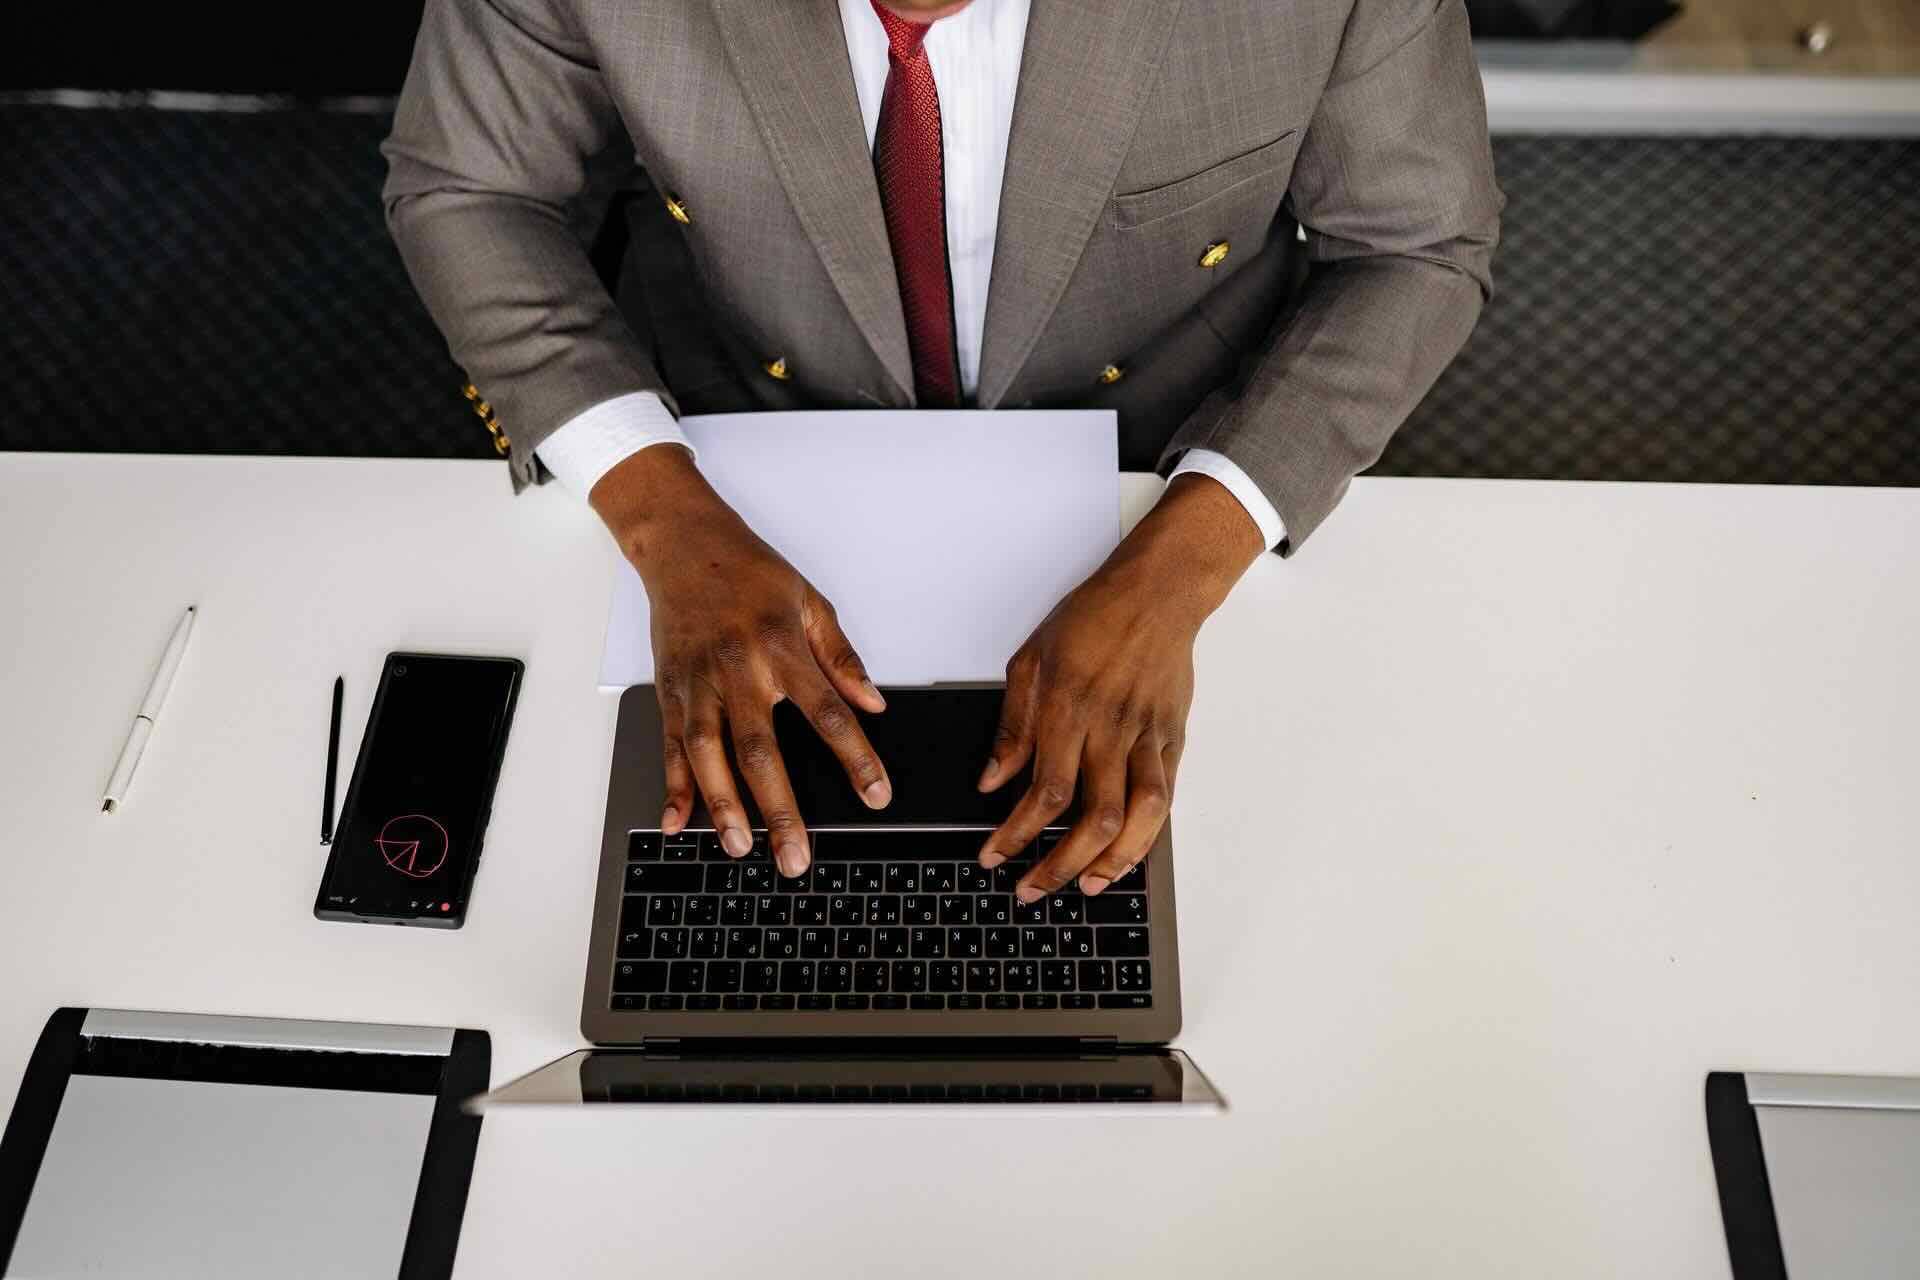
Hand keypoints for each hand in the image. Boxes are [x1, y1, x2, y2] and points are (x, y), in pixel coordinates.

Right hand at [591, 446, 890, 875]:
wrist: (683, 543)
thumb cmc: (749, 571)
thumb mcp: (811, 602)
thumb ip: (842, 658)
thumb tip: (875, 703)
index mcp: (782, 647)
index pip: (828, 712)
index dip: (855, 757)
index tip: (876, 795)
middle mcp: (738, 670)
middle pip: (761, 749)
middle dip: (780, 809)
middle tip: (796, 856)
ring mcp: (698, 683)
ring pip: (708, 754)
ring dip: (722, 804)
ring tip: (738, 846)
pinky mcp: (670, 690)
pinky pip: (671, 745)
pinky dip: (672, 786)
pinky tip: (678, 821)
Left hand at [977, 474, 1264, 899]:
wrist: (1159, 594)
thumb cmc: (1094, 618)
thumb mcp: (1030, 660)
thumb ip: (1012, 725)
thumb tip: (991, 780)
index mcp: (1069, 709)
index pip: (1044, 791)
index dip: (1016, 834)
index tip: (994, 857)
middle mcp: (1112, 730)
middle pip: (1091, 817)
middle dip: (1058, 864)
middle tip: (1032, 889)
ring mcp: (1148, 738)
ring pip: (1138, 817)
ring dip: (1111, 862)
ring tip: (1084, 887)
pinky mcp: (1172, 741)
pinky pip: (1164, 799)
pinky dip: (1146, 835)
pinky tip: (1125, 855)